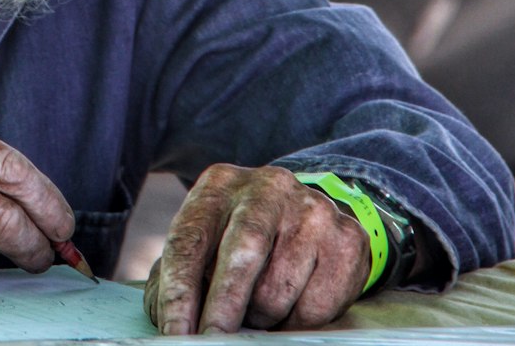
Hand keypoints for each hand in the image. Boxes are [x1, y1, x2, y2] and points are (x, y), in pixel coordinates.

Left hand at [143, 164, 369, 333]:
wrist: (306, 213)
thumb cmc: (237, 237)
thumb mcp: (205, 239)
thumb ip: (178, 275)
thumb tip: (168, 321)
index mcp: (219, 184)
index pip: (190, 241)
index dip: (178, 293)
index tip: (175, 335)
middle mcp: (267, 187)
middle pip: (241, 254)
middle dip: (222, 308)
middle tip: (211, 342)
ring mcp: (312, 209)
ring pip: (278, 290)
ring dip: (261, 319)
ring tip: (256, 310)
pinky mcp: (346, 238)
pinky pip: (316, 307)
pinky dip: (296, 323)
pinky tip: (291, 305)